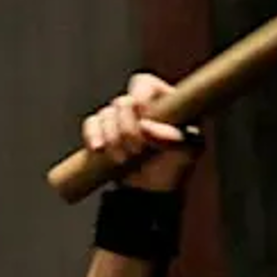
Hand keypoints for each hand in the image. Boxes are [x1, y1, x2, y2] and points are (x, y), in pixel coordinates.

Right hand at [81, 73, 196, 192]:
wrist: (151, 192)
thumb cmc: (174, 166)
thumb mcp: (186, 151)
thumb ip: (172, 137)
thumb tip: (145, 126)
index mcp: (163, 101)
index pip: (144, 84)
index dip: (140, 96)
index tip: (144, 115)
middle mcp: (139, 106)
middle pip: (122, 102)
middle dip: (126, 128)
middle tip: (136, 150)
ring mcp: (119, 119)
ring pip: (105, 114)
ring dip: (111, 137)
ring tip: (121, 159)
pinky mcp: (102, 132)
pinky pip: (91, 124)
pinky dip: (92, 135)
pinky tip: (98, 149)